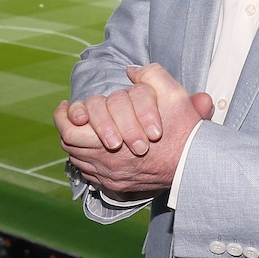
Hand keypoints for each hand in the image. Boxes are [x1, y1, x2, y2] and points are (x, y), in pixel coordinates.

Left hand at [60, 64, 214, 194]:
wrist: (194, 165)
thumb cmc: (183, 131)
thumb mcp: (173, 94)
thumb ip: (151, 76)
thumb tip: (131, 71)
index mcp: (111, 140)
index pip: (70, 130)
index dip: (64, 116)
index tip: (66, 105)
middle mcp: (106, 162)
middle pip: (70, 144)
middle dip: (67, 126)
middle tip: (73, 115)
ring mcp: (110, 176)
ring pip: (78, 158)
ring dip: (78, 142)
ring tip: (85, 128)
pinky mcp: (116, 186)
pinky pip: (89, 173)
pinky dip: (88, 159)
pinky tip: (97, 147)